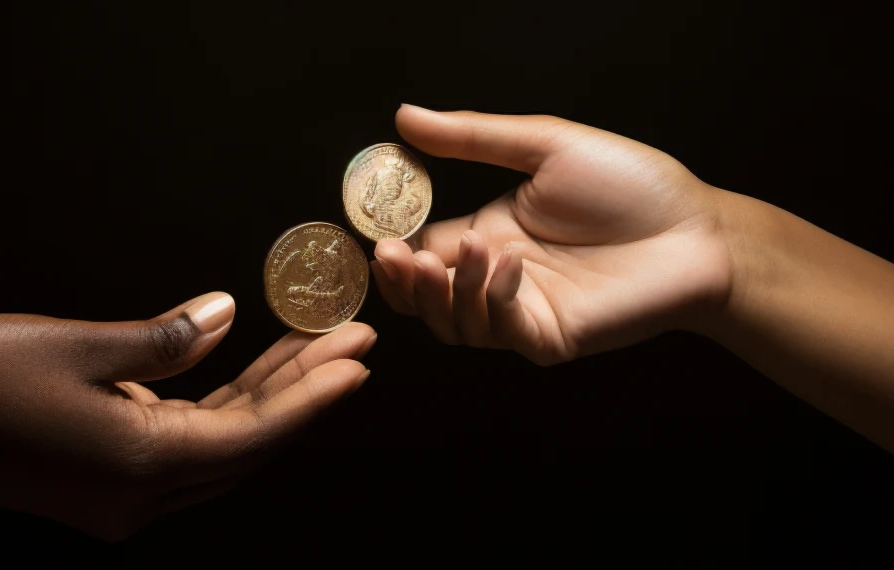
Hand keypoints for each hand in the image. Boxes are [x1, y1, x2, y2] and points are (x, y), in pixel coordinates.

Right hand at [0, 293, 374, 539]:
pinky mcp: (106, 483)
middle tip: (351, 342)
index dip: (311, 398)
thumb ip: (162, 339)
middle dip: (302, 390)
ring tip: (313, 345)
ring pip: (221, 443)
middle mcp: (141, 494)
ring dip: (267, 396)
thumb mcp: (74, 346)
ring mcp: (123, 495)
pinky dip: (222, 407)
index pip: (254, 433)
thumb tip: (223, 317)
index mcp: (141, 464)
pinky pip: (186, 445)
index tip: (357, 364)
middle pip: (248, 441)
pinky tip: (249, 370)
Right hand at [372, 105, 730, 364]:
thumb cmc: (631, 184)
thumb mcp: (545, 146)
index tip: (378, 235)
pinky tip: (506, 265)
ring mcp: (522, 312)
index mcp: (490, 234)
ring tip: (465, 250)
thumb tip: (404, 117)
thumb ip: (472, 138)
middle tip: (394, 257)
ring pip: (453, 324)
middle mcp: (498, 278)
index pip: (422, 251)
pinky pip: (499, 332)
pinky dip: (490, 300)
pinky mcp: (549, 337)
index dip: (395, 250)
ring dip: (445, 291)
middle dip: (403, 283)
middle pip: (426, 299)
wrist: (696, 229)